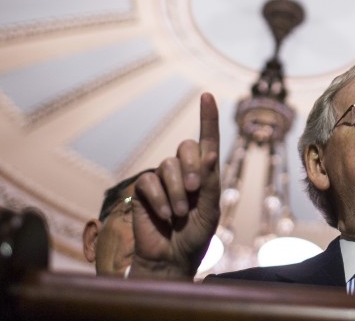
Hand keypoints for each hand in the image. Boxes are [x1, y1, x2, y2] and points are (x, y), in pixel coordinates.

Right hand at [129, 91, 220, 278]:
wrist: (171, 259)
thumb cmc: (195, 236)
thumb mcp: (210, 209)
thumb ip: (210, 180)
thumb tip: (208, 151)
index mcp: (204, 173)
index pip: (207, 140)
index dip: (207, 117)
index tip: (207, 95)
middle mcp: (183, 171)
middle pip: (185, 147)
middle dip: (191, 167)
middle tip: (195, 191)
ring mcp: (163, 179)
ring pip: (168, 165)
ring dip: (176, 192)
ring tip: (178, 214)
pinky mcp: (144, 190)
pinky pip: (149, 181)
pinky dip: (158, 199)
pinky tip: (163, 215)